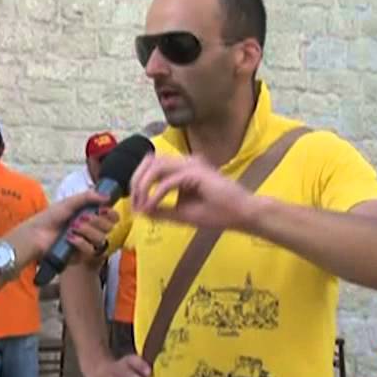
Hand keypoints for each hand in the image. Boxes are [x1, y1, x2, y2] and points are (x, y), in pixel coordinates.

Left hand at [20, 190, 117, 255]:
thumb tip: (107, 196)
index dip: (112, 214)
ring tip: (73, 227)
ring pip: (101, 239)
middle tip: (83, 217)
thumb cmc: (51, 217)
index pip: (112, 217)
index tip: (104, 210)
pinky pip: (90, 250)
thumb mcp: (69, 202)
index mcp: (91, 216)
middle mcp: (92, 230)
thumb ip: (88, 197)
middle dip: (98, 221)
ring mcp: (87, 243)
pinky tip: (70, 238)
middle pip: (109, 228)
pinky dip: (81, 242)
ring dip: (88, 231)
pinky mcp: (81, 256)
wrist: (36, 233)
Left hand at [129, 154, 264, 230]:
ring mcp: (192, 165)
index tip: (135, 204)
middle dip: (136, 181)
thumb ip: (161, 210)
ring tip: (142, 205)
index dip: (138, 183)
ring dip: (144, 186)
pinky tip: (152, 207)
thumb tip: (141, 210)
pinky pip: (168, 181)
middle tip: (134, 202)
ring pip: (156, 166)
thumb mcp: (181, 214)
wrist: (243, 215)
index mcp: (182, 169)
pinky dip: (157, 194)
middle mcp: (185, 162)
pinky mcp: (197, 173)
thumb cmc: (218, 213)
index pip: (151, 166)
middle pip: (150, 161)